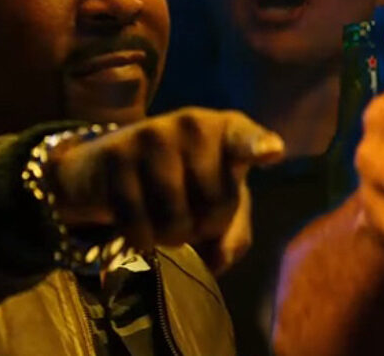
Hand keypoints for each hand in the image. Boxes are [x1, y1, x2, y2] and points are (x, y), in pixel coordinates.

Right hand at [48, 107, 283, 251]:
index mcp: (225, 130)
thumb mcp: (218, 203)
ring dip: (171, 235)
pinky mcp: (115, 156)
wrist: (110, 167)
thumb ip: (234, 233)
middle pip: (215, 203)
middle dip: (205, 223)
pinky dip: (141, 238)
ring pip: (175, 220)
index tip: (273, 152)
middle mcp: (191, 125)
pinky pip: (138, 226)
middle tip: (190, 210)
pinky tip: (138, 221)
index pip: (245, 139)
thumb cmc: (182, 183)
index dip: (258, 146)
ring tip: (164, 216)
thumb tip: (219, 258)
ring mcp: (151, 135)